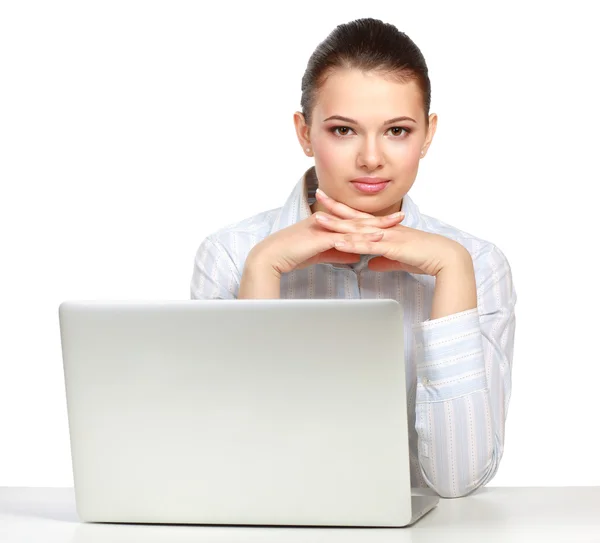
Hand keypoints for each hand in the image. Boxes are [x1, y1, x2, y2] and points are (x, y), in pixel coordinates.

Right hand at [250, 207, 405, 275]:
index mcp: (327, 223)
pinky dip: (359, 238)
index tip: (390, 221)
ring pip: (354, 227)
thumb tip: (356, 255)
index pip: (354, 221)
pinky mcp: (320, 237)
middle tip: (401, 217)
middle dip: (381, 219)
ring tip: (393, 226)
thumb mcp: (320, 253)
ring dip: (374, 226)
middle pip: (358, 220)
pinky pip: (344, 238)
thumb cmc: (292, 254)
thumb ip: (339, 252)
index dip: (373, 221)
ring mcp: (324, 228)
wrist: (273, 256)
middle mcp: (327, 221)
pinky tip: (373, 240)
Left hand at [314, 188, 465, 275]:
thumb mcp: (398, 258)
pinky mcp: (391, 247)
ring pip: (358, 229)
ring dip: (337, 224)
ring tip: (319, 219)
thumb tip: (370, 264)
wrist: (444, 258)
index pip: (361, 217)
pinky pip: (367, 245)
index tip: (329, 201)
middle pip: (355, 216)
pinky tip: (338, 242)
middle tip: (318, 193)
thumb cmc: (424, 257)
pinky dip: (352, 244)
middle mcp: (384, 228)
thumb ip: (383, 260)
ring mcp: (387, 236)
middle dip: (335, 206)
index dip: (344, 209)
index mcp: (385, 229)